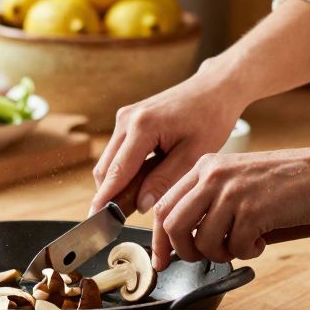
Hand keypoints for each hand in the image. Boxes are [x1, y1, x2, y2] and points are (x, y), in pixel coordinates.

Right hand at [90, 67, 245, 218]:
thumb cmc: (210, 117)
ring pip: (108, 162)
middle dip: (110, 195)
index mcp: (142, 126)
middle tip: (124, 219)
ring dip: (118, 183)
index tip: (96, 221)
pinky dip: (124, 170)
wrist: (213, 88)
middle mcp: (126, 120)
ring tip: (140, 200)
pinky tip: (144, 181)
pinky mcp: (127, 120)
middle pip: (105, 169)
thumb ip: (165, 180)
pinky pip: (117, 152)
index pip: (116, 172)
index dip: (105, 200)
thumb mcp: (194, 154)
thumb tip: (141, 205)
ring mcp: (124, 118)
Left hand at [152, 145, 309, 269]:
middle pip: (173, 225)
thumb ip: (210, 198)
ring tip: (240, 244)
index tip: (161, 259)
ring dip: (220, 254)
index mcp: (205, 166)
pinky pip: (234, 247)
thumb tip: (185, 236)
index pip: (164, 205)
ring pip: (201, 241)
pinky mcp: (252, 211)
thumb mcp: (237, 177)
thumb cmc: (287, 180)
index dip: (159, 238)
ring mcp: (231, 193)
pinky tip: (260, 240)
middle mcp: (212, 176)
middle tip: (204, 258)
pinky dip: (246, 252)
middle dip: (183, 252)